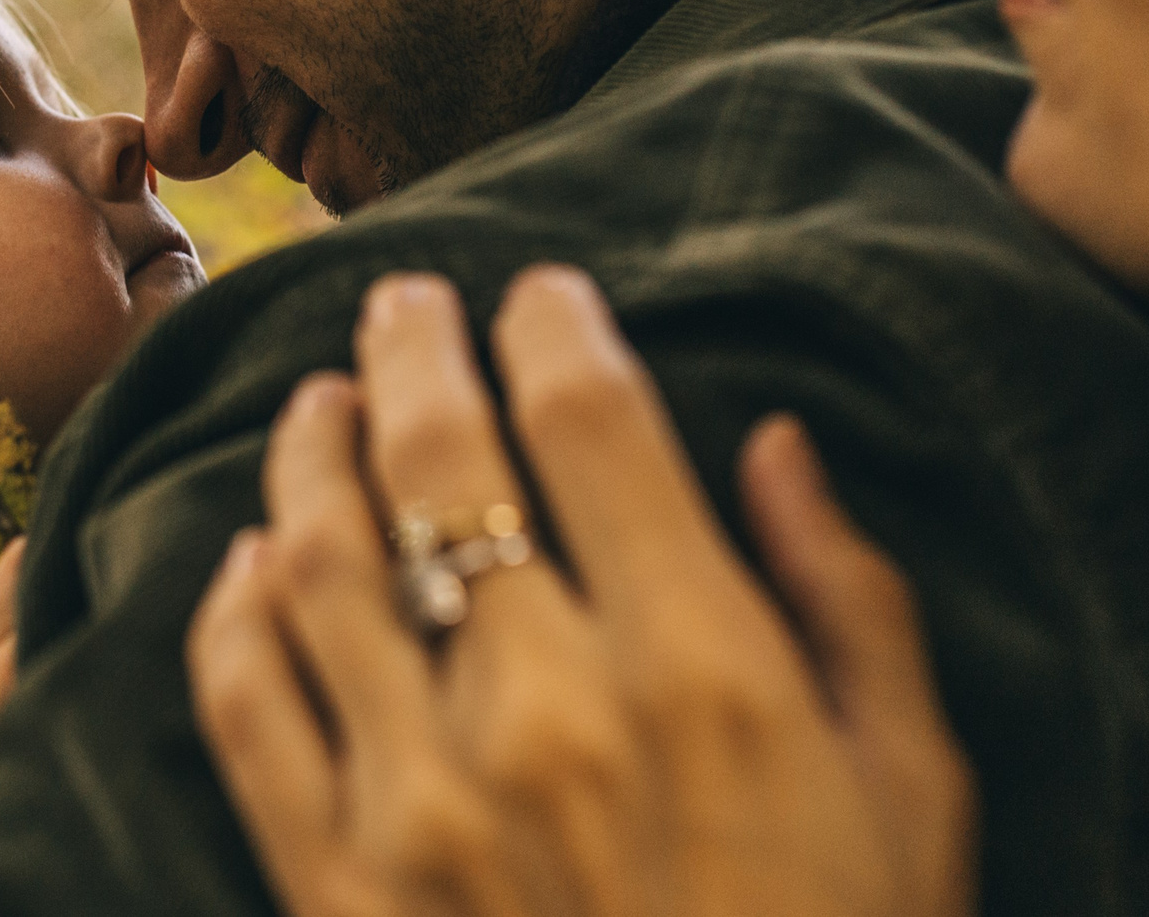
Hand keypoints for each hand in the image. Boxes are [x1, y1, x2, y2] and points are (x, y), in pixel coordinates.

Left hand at [187, 268, 974, 916]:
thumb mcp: (918, 798)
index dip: (555, 329)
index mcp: (704, 671)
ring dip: (307, 454)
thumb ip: (851, 603)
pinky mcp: (327, 882)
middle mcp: (544, 709)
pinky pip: (245, 705)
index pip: (594, 424)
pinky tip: (247, 559)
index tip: (540, 291)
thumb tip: (776, 443)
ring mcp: (417, 799)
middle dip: (416, 348)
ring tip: (318, 400)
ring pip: (319, 558)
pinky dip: (230, 611)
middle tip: (402, 297)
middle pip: (442, 459)